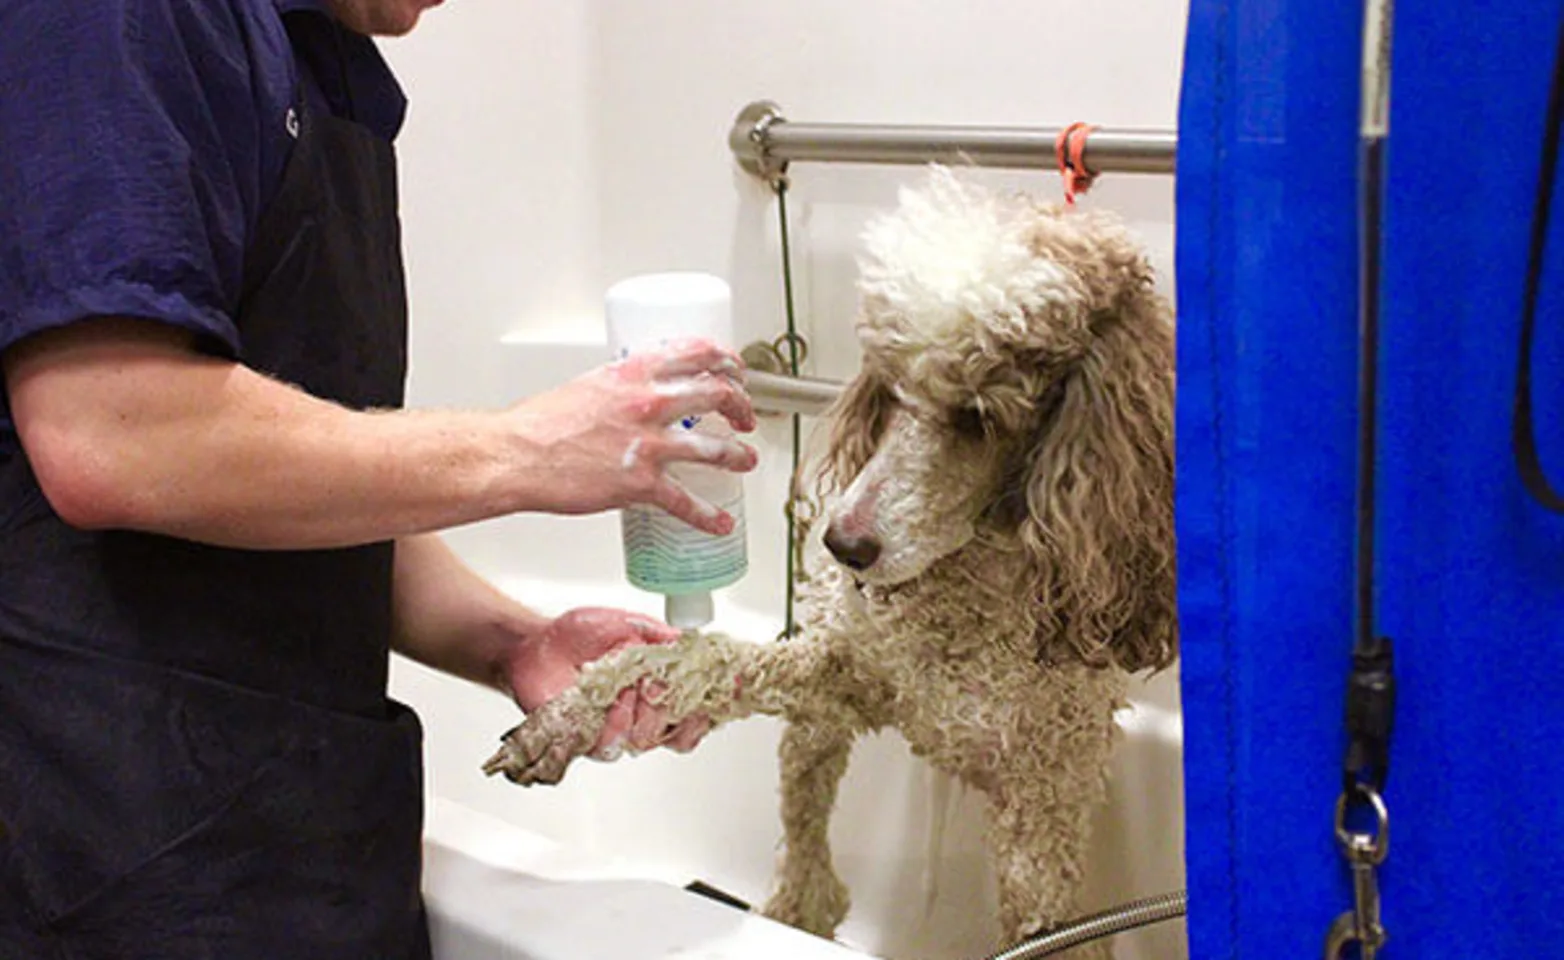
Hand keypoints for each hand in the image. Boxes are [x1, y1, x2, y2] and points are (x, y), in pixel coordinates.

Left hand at [503, 607, 711, 756]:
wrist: (535, 648)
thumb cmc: (578, 633)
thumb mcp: (625, 622)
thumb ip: (660, 635)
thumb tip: (690, 642)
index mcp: (660, 680)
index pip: (698, 705)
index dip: (704, 705)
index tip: (702, 694)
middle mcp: (645, 709)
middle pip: (678, 730)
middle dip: (665, 709)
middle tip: (649, 687)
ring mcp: (621, 726)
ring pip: (645, 740)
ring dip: (634, 714)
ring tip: (617, 691)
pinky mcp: (593, 740)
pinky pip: (610, 747)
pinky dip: (607, 725)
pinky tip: (598, 704)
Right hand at [505, 339, 758, 534]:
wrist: (516, 455)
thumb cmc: (542, 423)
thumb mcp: (590, 384)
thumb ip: (624, 386)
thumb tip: (643, 393)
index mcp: (636, 371)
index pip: (699, 352)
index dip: (728, 360)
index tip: (736, 369)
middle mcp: (649, 402)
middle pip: (718, 395)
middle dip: (741, 406)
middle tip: (745, 416)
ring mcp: (649, 444)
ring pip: (715, 448)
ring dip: (738, 456)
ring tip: (746, 461)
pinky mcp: (641, 483)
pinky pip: (686, 502)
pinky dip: (708, 516)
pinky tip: (720, 521)